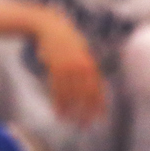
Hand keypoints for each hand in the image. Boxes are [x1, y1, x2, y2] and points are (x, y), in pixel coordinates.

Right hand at [35, 9, 106, 124]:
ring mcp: (67, 66)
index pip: (97, 88)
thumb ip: (88, 66)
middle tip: (85, 125)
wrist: (49, 25)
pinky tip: (58, 111)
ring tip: (68, 120)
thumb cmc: (66, 38)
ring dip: (69, 109)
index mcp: (89, 62)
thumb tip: (94, 85)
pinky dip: (58, 101)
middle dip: (85, 112)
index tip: (100, 117)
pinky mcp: (54, 67)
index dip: (99, 104)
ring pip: (70, 93)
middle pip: (85, 94)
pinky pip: (57, 88)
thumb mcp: (81, 50)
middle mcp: (80, 66)